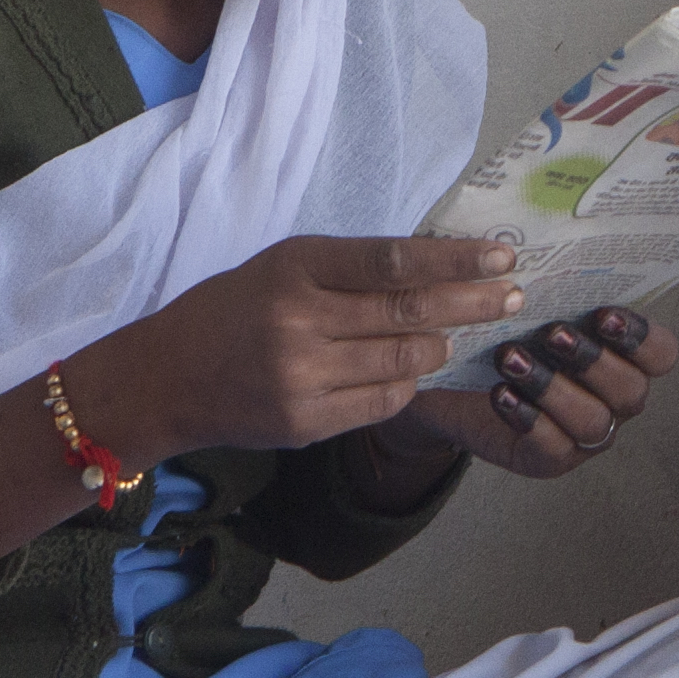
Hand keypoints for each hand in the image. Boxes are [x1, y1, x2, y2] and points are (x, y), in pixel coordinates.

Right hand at [78, 232, 525, 460]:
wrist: (167, 377)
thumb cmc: (235, 309)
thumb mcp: (284, 266)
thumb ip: (350, 268)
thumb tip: (438, 265)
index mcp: (296, 267)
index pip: (394, 260)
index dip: (455, 258)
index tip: (501, 254)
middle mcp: (299, 320)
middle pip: (409, 311)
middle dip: (472, 301)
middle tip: (512, 295)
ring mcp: (301, 377)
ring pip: (403, 360)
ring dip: (442, 346)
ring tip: (458, 334)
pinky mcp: (304, 423)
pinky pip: (382, 402)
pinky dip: (407, 382)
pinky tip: (414, 369)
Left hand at [406, 307, 673, 483]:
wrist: (453, 379)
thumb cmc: (502, 330)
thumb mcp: (525, 303)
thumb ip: (548, 282)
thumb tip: (540, 244)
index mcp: (623, 355)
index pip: (661, 353)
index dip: (641, 337)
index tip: (602, 314)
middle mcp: (614, 397)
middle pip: (632, 391)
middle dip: (593, 361)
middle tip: (552, 333)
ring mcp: (586, 433)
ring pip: (594, 421)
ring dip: (554, 389)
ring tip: (512, 359)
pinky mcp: (551, 459)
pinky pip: (554, 449)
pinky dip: (529, 420)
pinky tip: (502, 394)